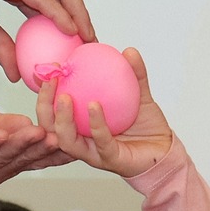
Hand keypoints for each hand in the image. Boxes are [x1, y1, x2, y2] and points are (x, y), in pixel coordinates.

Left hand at [0, 108, 70, 188]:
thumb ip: (10, 124)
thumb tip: (36, 124)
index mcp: (2, 163)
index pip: (34, 158)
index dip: (55, 151)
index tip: (77, 141)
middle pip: (23, 160)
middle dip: (43, 148)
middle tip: (63, 136)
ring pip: (2, 157)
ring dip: (20, 145)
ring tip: (39, 133)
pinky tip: (1, 134)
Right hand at [37, 47, 173, 178]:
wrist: (166, 150)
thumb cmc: (147, 128)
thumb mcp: (139, 95)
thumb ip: (134, 75)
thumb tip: (128, 51)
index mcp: (82, 126)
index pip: (54, 110)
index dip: (45, 92)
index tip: (47, 68)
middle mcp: (83, 140)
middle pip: (50, 127)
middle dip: (44, 106)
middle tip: (50, 80)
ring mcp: (95, 152)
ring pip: (67, 140)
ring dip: (62, 119)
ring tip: (64, 97)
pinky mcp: (111, 159)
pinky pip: (100, 141)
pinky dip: (96, 123)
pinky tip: (94, 105)